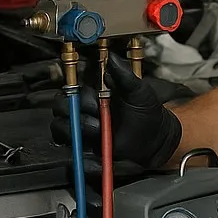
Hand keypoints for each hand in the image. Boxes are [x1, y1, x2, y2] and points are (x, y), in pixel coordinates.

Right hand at [49, 52, 182, 169]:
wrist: (157, 141)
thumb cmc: (147, 113)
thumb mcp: (139, 91)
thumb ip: (124, 75)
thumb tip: (111, 57)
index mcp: (92, 97)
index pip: (71, 93)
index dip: (80, 99)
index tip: (95, 105)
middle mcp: (83, 113)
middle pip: (60, 112)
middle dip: (75, 118)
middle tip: (97, 124)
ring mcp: (82, 134)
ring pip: (60, 132)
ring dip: (76, 136)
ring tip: (99, 137)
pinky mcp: (85, 153)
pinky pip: (73, 158)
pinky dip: (84, 161)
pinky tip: (99, 160)